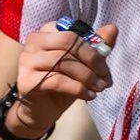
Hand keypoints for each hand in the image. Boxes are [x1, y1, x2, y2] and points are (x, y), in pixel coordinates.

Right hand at [9, 23, 117, 137]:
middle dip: (92, 61)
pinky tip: (88, 95)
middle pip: (68, 44)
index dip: (94, 50)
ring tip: (99, 88)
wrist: (40, 111)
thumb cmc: (61, 84)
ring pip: (63, 62)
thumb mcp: (82, 64)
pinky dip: (78, 88)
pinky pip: (57, 80)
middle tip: (105, 79)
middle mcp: (34, 42)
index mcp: (47, 32)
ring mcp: (27, 60)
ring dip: (87, 77)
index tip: (105, 68)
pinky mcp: (26, 80)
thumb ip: (95, 46)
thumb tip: (112, 28)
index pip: (74, 34)